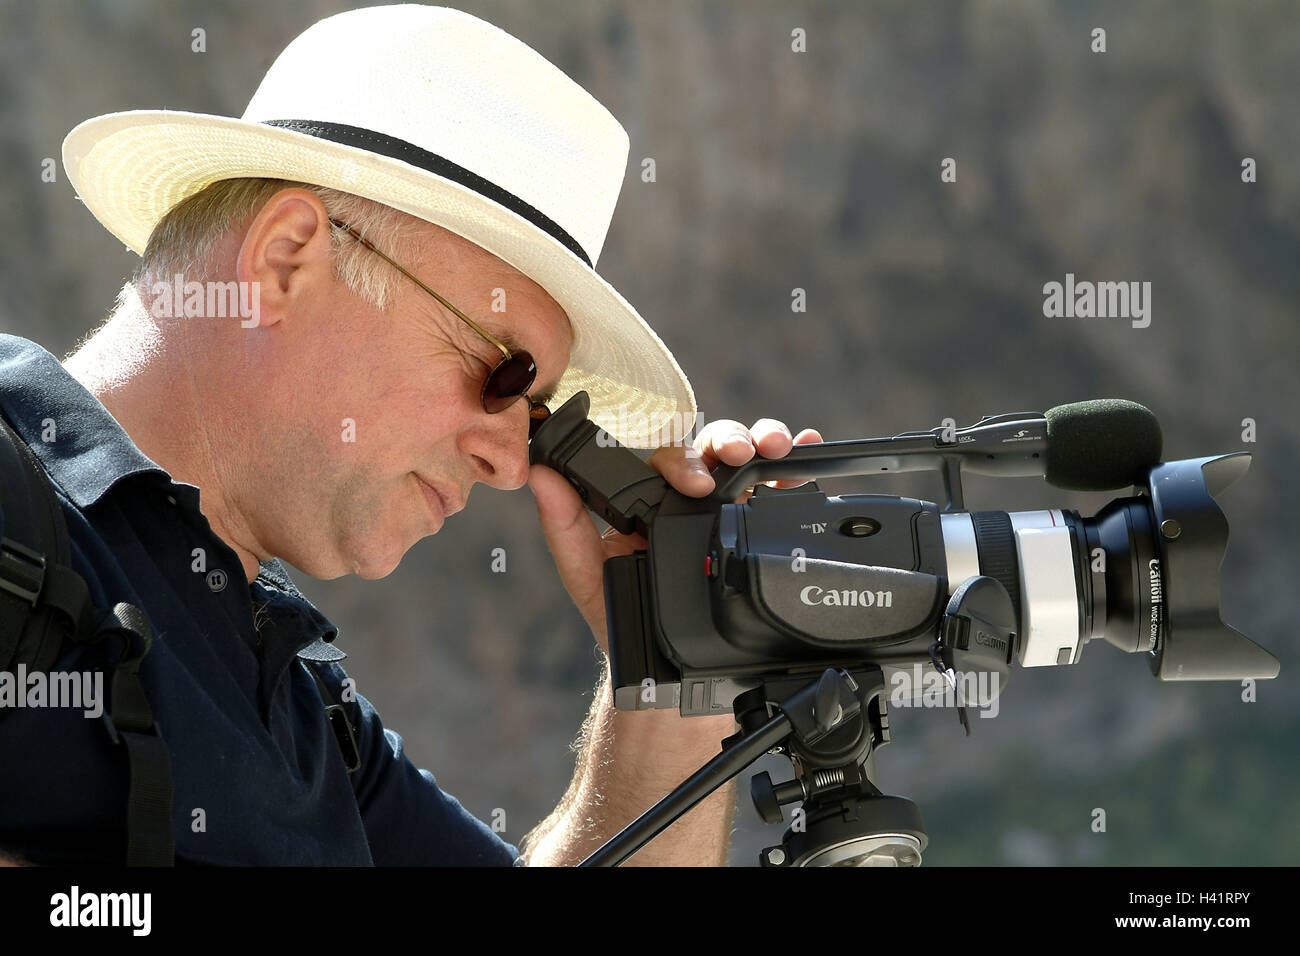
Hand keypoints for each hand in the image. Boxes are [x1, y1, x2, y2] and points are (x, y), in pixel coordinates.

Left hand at [528, 418, 823, 652]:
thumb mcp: (589, 578)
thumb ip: (564, 527)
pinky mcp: (757, 530)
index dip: (679, 457)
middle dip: (730, 441)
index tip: (694, 484)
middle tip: (741, 455)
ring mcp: (726, 512)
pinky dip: (796, 469)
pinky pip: (778, 493)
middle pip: (711, 448)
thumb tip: (541, 473)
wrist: (671, 676)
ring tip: (780, 449)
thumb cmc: (623, 621)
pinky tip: (808, 448)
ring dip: (765, 445)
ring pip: (747, 461)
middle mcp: (687, 497)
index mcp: (646, 496)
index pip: (661, 456)